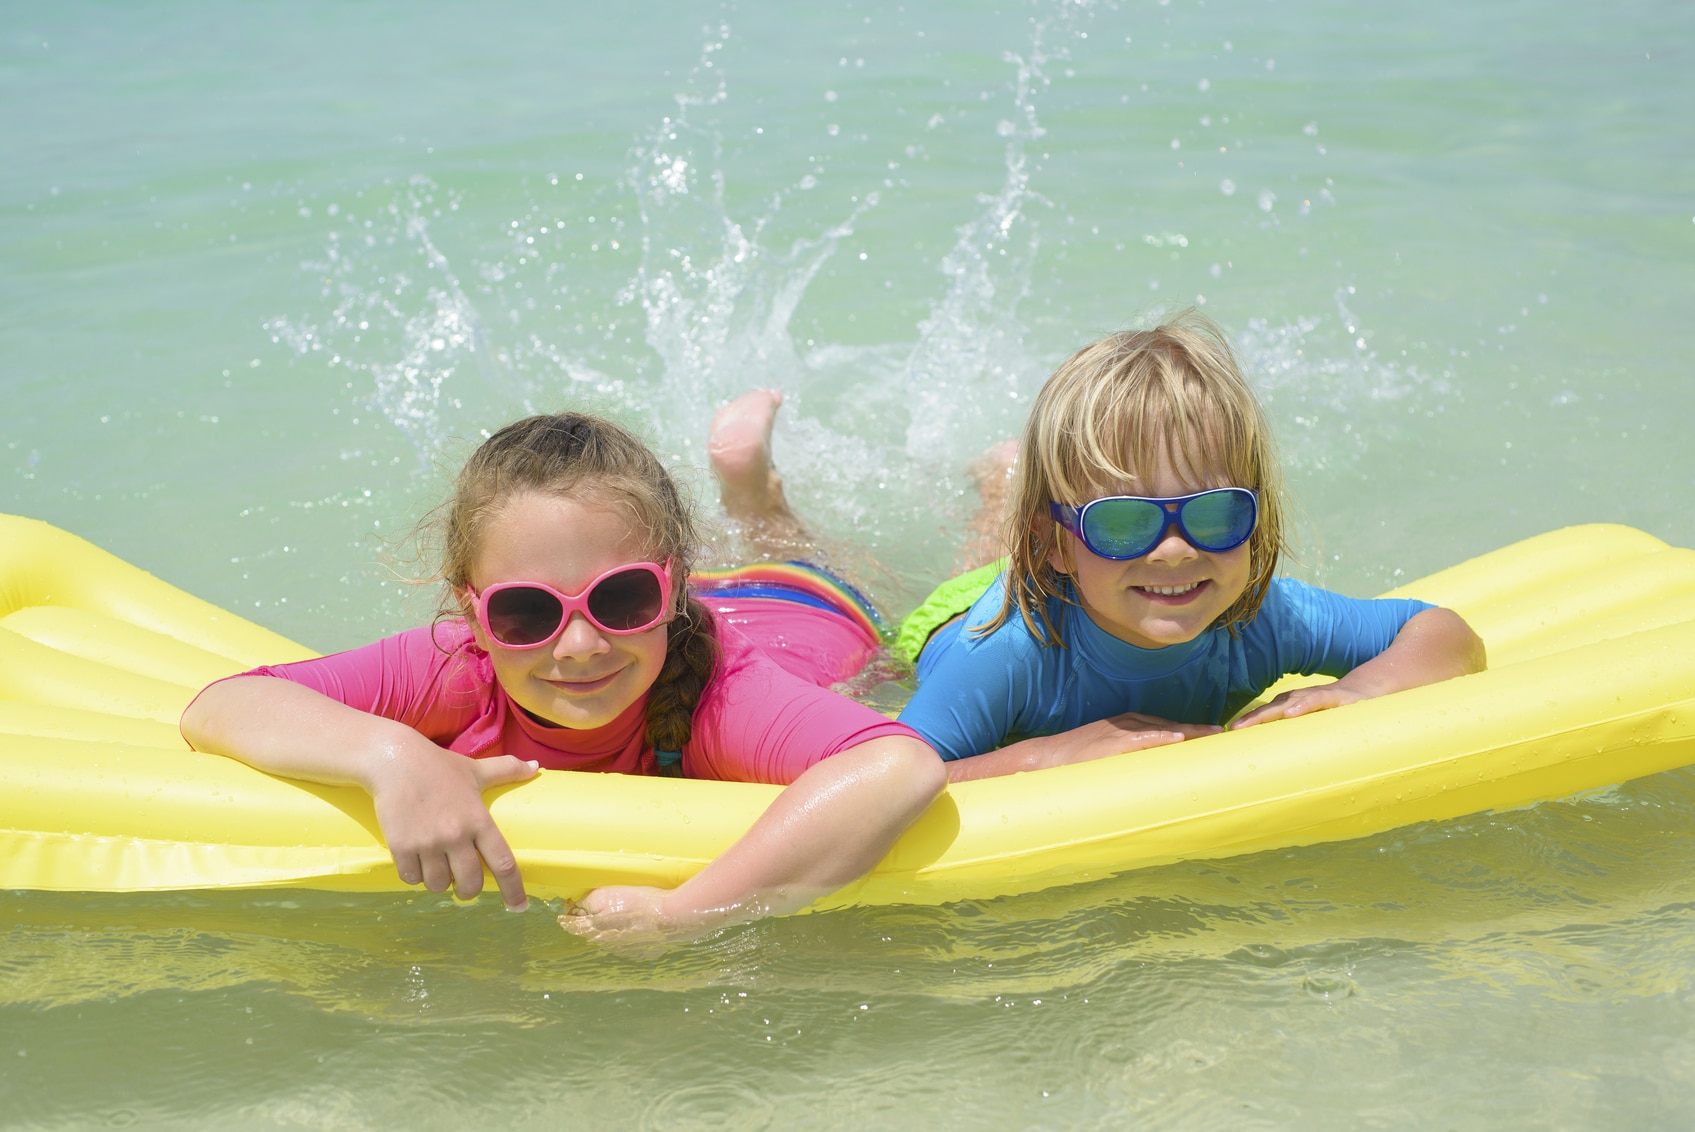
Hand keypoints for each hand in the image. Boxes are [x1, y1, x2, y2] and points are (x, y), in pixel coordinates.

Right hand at [366, 744, 537, 909]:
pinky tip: (416, 862)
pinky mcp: (401, 846)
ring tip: (437, 868)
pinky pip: (411, 878)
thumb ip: (507, 770)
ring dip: (440, 883)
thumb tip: (535, 768)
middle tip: (464, 885)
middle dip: (469, 891)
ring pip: (439, 885)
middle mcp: (456, 835)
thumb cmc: (438, 766)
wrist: (394, 760)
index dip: (513, 889)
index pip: (503, 863)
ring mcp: (427, 843)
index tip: (518, 907)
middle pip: (470, 883)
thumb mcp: (476, 769)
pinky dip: (414, 876)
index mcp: (479, 820)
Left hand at [558, 886, 709, 953]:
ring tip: (626, 914)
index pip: (573, 926)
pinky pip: (631, 943)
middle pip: (593, 932)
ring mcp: (626, 951)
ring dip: (614, 929)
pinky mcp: (643, 953)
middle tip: (600, 908)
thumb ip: (586, 901)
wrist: (672, 917)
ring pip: (612, 939)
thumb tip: (575, 907)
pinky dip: (632, 935)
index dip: (568, 917)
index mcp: (596, 930)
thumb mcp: (606, 894)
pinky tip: (641, 924)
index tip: (565, 914)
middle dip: (593, 922)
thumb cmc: (640, 903)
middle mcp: (607, 945)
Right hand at [947, 713, 1220, 780]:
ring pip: (1161, 729)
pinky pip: (1139, 739)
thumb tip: (1149, 783)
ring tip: (1216, 738)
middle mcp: (1125, 725)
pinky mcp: (1108, 744)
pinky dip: (1160, 737)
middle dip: (1199, 731)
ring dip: (1189, 732)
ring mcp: (1117, 733)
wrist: (1038, 763)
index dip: (1193, 733)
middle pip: (1171, 725)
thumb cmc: (1071, 766)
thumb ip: (1128, 765)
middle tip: (1228, 738)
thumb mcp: (1104, 761)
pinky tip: (1180, 739)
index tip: (1218, 740)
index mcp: (1126, 727)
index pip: (1167, 728)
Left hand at [1231, 684, 1364, 728]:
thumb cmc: (1335, 712)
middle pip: (1270, 708)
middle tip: (1234, 730)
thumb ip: (1299, 735)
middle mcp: (1299, 698)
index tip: (1230, 735)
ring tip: (1251, 723)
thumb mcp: (1316, 724)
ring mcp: (1315, 696)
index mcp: (1292, 705)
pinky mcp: (1334, 697)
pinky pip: (1316, 700)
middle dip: (1251, 719)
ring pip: (1288, 702)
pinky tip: (1291, 713)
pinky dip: (1302, 705)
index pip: (1265, 714)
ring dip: (1268, 712)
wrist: (1366, 691)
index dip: (1249, 722)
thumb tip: (1281, 762)